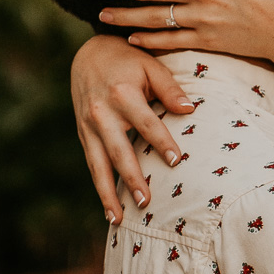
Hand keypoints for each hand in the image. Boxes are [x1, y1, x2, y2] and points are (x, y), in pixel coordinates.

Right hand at [72, 35, 194, 224]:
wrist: (89, 53)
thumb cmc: (129, 60)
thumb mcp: (150, 66)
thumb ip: (169, 88)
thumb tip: (190, 109)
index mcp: (122, 93)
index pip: (146, 122)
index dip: (161, 142)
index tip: (177, 161)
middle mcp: (101, 112)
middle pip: (119, 150)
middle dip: (132, 177)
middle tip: (146, 201)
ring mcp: (88, 126)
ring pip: (99, 165)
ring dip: (108, 193)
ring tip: (119, 219)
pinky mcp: (82, 134)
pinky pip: (91, 164)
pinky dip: (99, 187)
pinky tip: (109, 210)